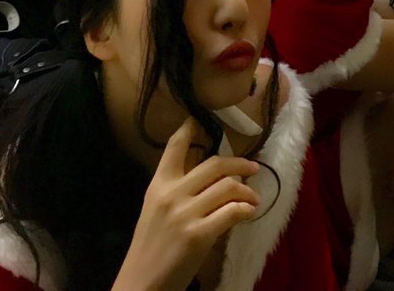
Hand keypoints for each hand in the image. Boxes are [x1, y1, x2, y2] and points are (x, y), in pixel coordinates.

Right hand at [113, 118, 260, 290]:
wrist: (140, 285)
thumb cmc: (149, 249)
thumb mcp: (155, 212)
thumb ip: (177, 192)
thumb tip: (210, 181)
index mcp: (158, 186)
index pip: (174, 148)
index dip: (188, 130)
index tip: (197, 119)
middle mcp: (172, 194)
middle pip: (214, 164)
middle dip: (239, 164)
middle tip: (253, 168)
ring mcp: (186, 214)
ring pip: (228, 186)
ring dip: (247, 191)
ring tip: (253, 199)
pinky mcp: (199, 235)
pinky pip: (232, 212)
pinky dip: (246, 210)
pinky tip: (249, 212)